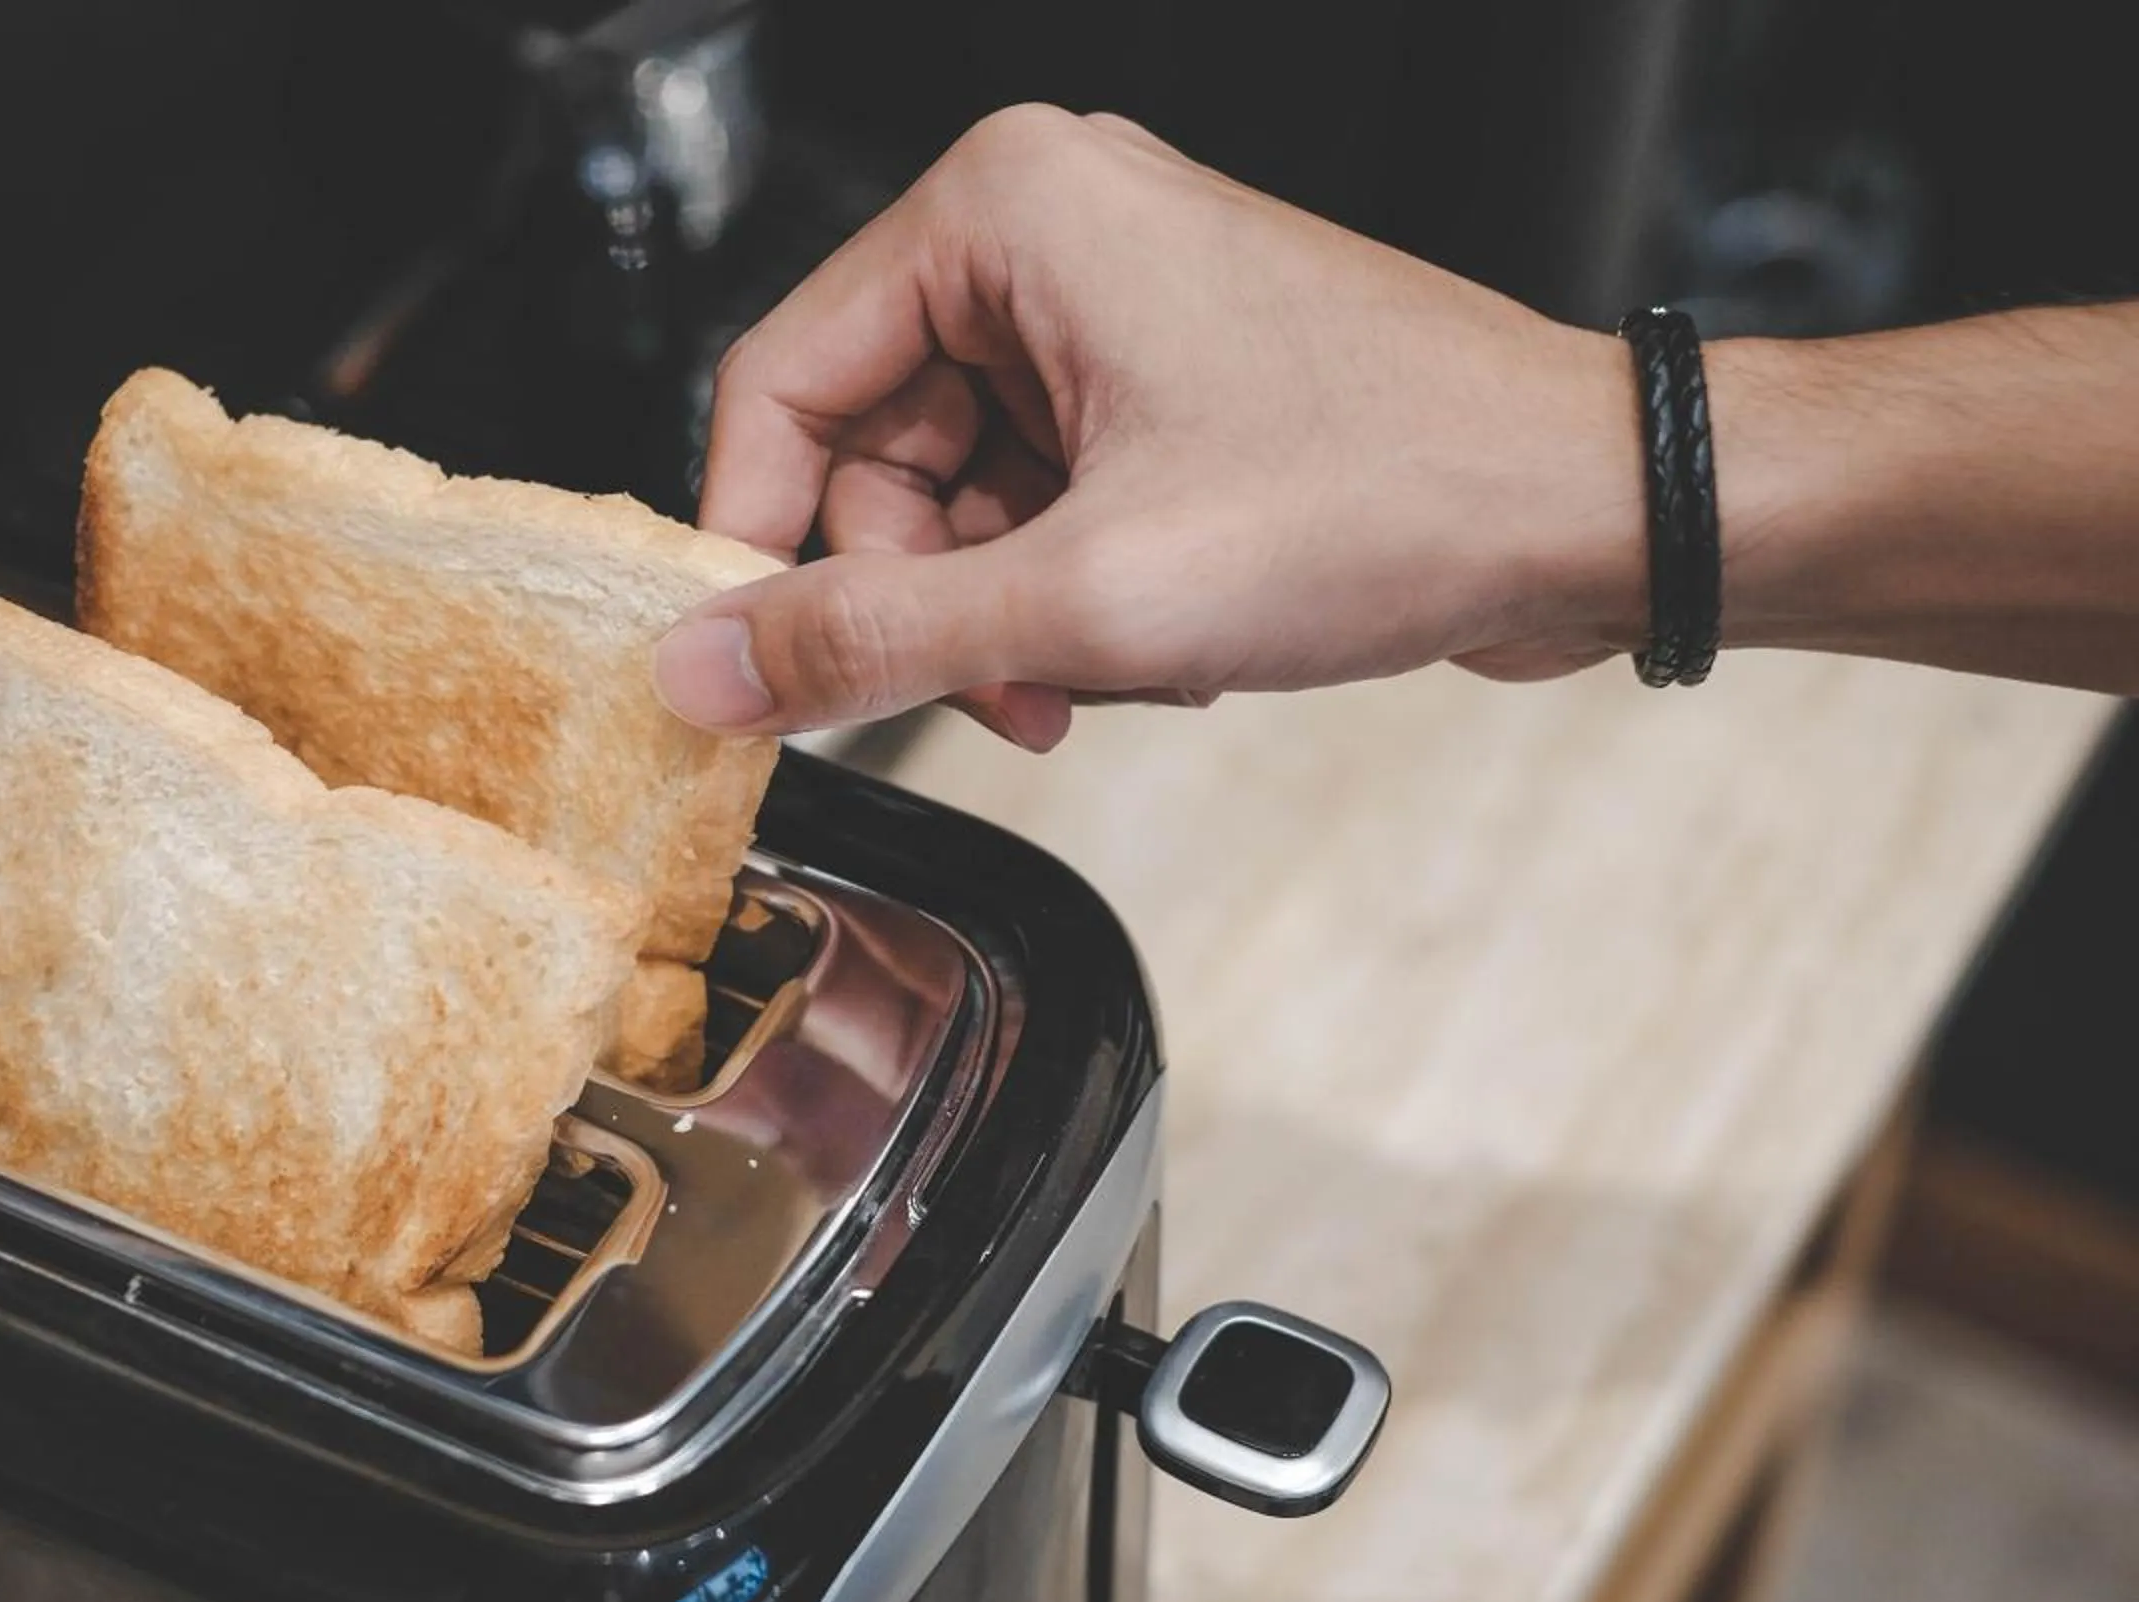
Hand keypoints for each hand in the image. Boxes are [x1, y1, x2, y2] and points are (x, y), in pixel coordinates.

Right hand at [653, 105, 1646, 748]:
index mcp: (1003, 210)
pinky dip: (1076, 596)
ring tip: (1116, 670)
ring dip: (1011, 619)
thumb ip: (873, 637)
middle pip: (869, 454)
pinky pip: (1039, 506)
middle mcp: (1047, 233)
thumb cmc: (1397, 488)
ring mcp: (1108, 307)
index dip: (758, 543)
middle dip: (927, 600)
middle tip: (1001, 693)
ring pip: (956, 500)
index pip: (778, 383)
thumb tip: (707, 666)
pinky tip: (1163, 643)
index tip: (752, 665)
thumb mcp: (1091, 595)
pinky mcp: (1160, 379)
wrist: (1592, 507)